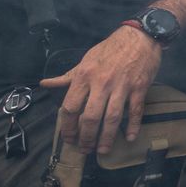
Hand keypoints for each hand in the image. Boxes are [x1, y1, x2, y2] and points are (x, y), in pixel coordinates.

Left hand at [40, 26, 161, 153]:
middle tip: (85, 149)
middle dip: (86, 138)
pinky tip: (130, 137)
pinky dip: (133, 126)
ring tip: (102, 150)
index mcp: (84, 76)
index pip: (70, 107)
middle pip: (90, 117)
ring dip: (107, 138)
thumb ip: (67, 76)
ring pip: (112, 118)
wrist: (140, 36)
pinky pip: (135, 111)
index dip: (67, 127)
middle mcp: (101, 83)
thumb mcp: (86, 59)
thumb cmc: (111, 48)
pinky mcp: (139, 88)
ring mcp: (122, 86)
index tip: (69, 138)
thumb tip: (45, 84)